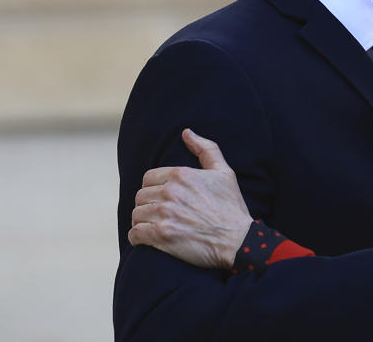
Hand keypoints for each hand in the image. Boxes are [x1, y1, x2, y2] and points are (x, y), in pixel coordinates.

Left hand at [128, 129, 252, 268]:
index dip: (154, 188)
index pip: (148, 178)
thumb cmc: (231, 206)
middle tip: (160, 213)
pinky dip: (138, 237)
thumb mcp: (224, 172)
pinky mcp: (161, 236)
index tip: (163, 198)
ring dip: (143, 220)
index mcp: (181, 174)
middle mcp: (170, 192)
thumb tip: (186, 132)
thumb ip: (205, 149)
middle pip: (140, 196)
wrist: (238, 240)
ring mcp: (164, 214)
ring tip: (155, 225)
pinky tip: (149, 238)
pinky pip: (135, 233)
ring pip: (136, 214)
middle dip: (148, 204)